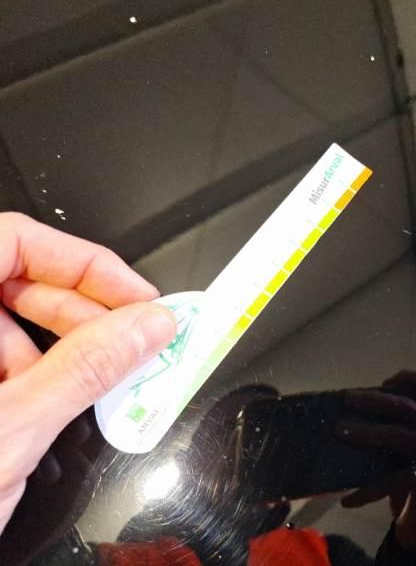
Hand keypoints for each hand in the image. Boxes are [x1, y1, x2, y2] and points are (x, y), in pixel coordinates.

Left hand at [0, 213, 176, 537]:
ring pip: (11, 321)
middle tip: (135, 338)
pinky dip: (39, 372)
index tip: (135, 297)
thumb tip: (146, 326)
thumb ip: (85, 369)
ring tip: (99, 381)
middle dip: (84, 309)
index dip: (83, 261)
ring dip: (65, 346)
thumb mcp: (11, 430)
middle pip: (18, 279)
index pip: (13, 240)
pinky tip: (57, 403)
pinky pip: (3, 358)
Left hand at [337, 371, 415, 549]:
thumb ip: (388, 425)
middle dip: (374, 401)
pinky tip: (348, 499)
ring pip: (400, 436)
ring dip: (368, 434)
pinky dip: (368, 490)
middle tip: (346, 400)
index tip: (380, 381)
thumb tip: (348, 406)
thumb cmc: (404, 476)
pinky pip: (394, 479)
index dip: (404, 377)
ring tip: (340, 434)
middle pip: (407, 406)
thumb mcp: (398, 446)